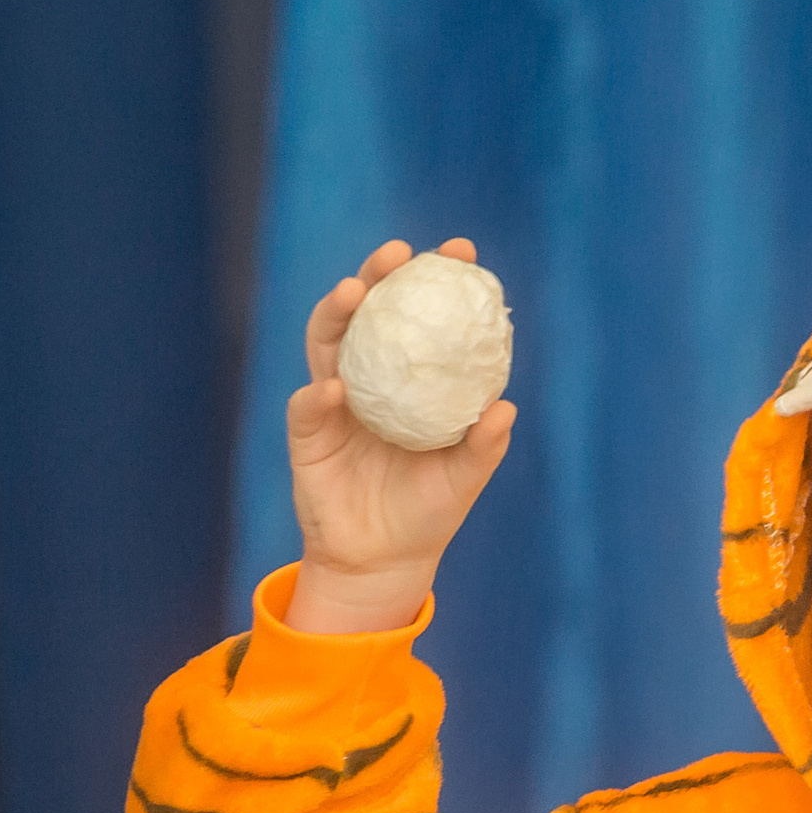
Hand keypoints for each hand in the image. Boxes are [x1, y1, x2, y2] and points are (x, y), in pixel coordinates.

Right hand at [284, 237, 517, 633]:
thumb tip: (504, 408)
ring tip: (353, 292)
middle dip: (378, 274)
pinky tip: (337, 387)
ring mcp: (334, 400)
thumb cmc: (428, 513)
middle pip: (369, 313)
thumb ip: (483, 446)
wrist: (381, 561)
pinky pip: (308, 407)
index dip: (438, 280)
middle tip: (396, 253)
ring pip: (328, 342)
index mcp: (412, 380)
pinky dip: (318, 394)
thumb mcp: (463, 480)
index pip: (423, 318)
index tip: (461, 252)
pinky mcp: (307, 433)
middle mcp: (371, 378)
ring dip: (336, 313)